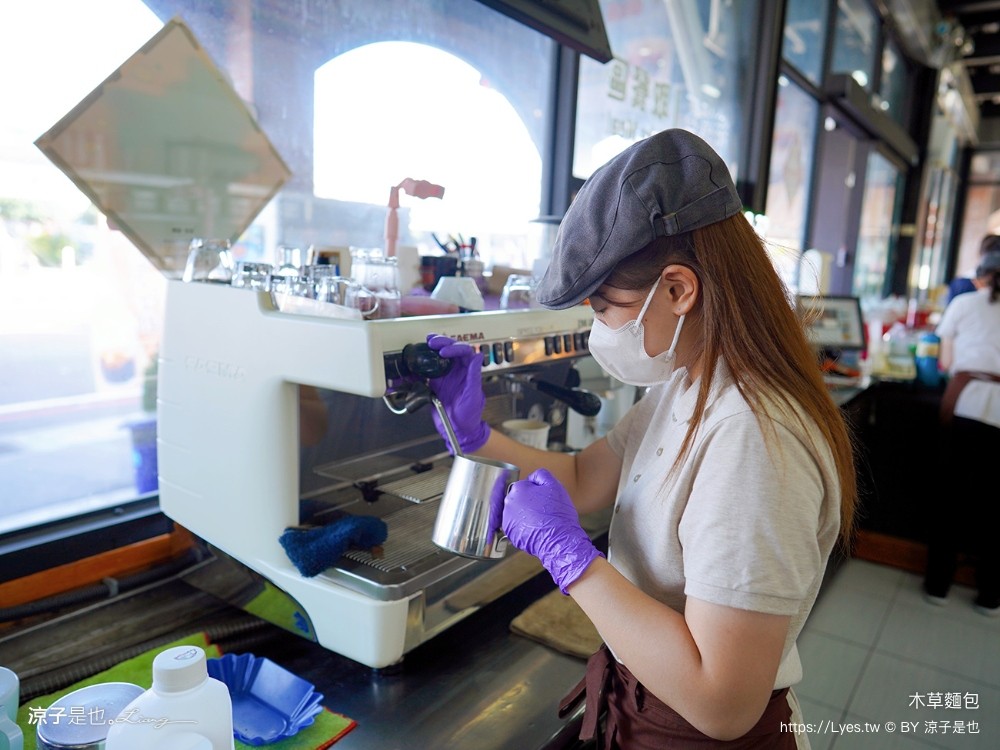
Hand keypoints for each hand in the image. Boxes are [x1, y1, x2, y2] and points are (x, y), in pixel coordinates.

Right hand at [426, 333, 489, 453]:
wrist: (458, 430)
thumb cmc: (470, 415)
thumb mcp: (473, 396)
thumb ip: (474, 375)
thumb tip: (477, 356)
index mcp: (469, 372)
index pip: (464, 352)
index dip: (455, 347)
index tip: (444, 351)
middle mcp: (458, 372)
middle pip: (451, 350)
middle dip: (442, 342)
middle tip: (432, 342)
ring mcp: (446, 377)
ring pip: (439, 358)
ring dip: (432, 350)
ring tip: (425, 344)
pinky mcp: (436, 384)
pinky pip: (428, 372)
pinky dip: (421, 366)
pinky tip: (416, 362)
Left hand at [502, 469, 603, 593]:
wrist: (559, 540)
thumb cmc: (558, 514)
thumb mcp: (555, 485)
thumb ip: (541, 475)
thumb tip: (532, 477)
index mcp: (517, 489)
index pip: (525, 486)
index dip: (536, 492)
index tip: (544, 500)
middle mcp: (508, 503)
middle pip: (519, 499)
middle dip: (529, 503)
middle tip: (544, 511)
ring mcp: (507, 520)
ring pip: (518, 513)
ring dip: (526, 516)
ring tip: (541, 521)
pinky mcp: (510, 534)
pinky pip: (517, 527)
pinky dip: (525, 528)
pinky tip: (536, 529)